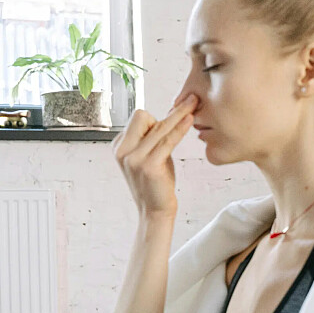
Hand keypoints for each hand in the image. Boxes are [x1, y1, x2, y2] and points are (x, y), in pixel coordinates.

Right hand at [112, 95, 198, 217]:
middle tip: (191, 102)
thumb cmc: (157, 182)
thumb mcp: (151, 156)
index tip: (171, 124)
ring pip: (159, 127)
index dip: (156, 120)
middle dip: (167, 114)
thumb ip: (154, 138)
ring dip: (179, 114)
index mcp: (119, 146)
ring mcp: (133, 158)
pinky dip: (180, 129)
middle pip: (143, 117)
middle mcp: (122, 151)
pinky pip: (167, 140)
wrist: (155, 211)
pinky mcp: (148, 166)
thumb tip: (173, 112)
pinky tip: (190, 119)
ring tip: (194, 102)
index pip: (138, 119)